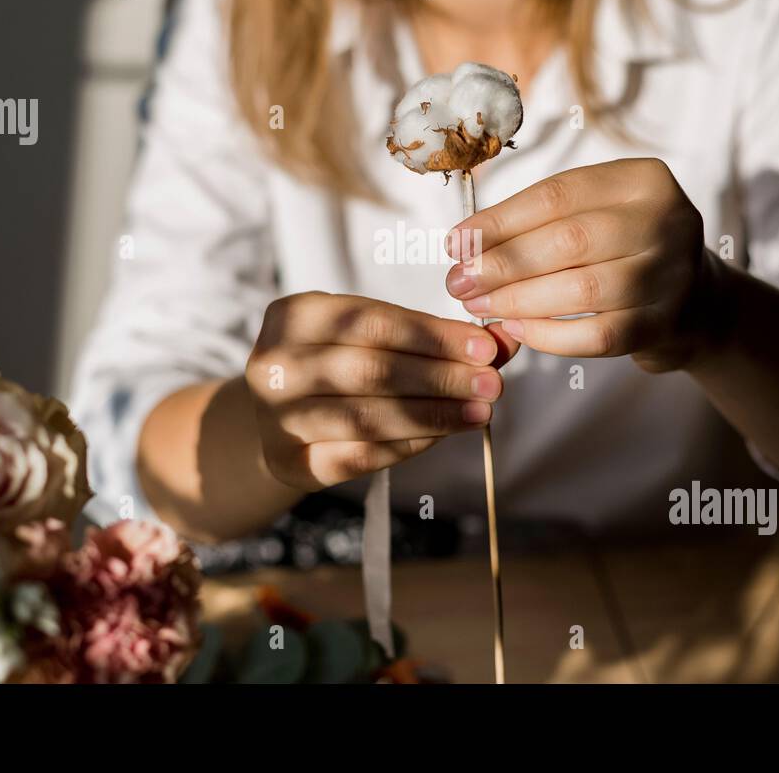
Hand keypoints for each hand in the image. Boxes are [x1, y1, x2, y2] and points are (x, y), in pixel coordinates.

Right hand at [245, 292, 519, 489]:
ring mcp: (278, 419)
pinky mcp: (291, 463)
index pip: (372, 323)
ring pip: (367, 417)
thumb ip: (431, 335)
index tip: (486, 346)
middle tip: (494, 382)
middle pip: (371, 370)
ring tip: (480, 411)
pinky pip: (360, 456)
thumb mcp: (370, 334)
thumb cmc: (334, 363)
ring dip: (433, 414)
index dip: (434, 336)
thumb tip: (504, 339)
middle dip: (441, 376)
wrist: (276, 418)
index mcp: (293, 315)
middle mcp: (275, 366)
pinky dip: (409, 444)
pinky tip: (444, 434)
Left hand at [444, 158, 721, 372]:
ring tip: (480, 306)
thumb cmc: (623, 246)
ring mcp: (671, 275)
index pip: (557, 196)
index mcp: (642, 179)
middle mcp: (666, 221)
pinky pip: (597, 335)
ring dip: (519, 301)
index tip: (456, 243)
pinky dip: (549, 336)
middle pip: (568, 241)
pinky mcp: (665, 324)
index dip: (499, 221)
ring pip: (581, 290)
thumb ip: (539, 219)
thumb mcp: (594, 212)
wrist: (694, 297)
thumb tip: (465, 244)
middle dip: (502, 264)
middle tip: (459, 282)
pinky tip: (516, 330)